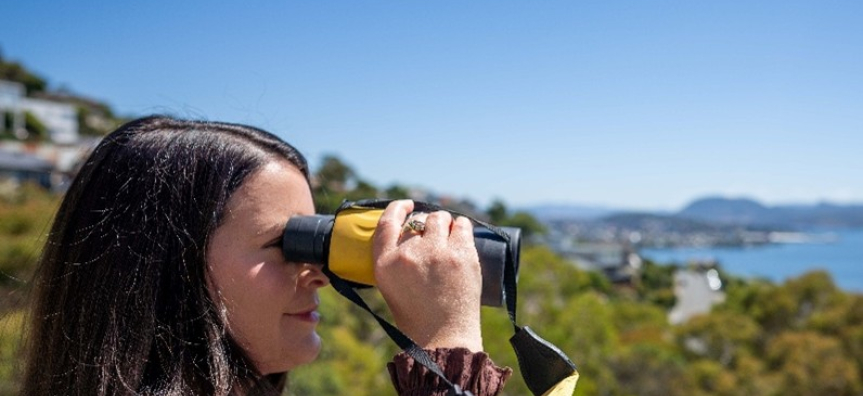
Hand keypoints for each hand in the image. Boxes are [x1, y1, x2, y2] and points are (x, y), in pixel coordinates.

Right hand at [373, 200, 483, 351]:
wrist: (444, 337)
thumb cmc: (418, 316)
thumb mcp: (391, 287)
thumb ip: (395, 260)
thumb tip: (410, 234)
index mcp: (385, 264)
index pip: (387, 222)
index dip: (398, 208)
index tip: (407, 205)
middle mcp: (409, 255)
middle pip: (418, 221)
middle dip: (426, 225)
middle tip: (434, 239)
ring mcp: (437, 253)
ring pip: (440, 218)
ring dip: (444, 224)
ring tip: (448, 239)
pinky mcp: (462, 255)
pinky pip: (462, 224)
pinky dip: (461, 227)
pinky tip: (461, 236)